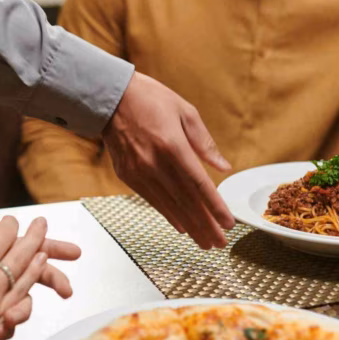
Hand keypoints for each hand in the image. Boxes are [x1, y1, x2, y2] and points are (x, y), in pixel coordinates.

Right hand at [103, 72, 234, 248]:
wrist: (110, 97)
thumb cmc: (150, 99)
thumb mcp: (185, 112)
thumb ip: (204, 143)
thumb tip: (223, 167)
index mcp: (173, 146)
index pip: (199, 185)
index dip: (215, 207)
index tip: (228, 223)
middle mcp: (155, 164)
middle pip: (186, 202)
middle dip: (205, 225)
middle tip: (220, 242)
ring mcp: (139, 172)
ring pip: (169, 207)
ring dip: (189, 227)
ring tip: (205, 242)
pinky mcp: (127, 176)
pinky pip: (152, 201)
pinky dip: (169, 215)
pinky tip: (182, 227)